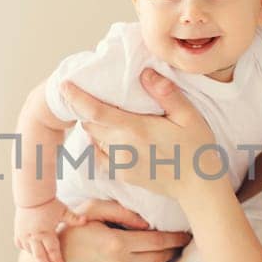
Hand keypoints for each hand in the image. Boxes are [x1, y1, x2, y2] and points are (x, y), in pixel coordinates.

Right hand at [14, 199, 86, 261]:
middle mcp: (33, 236)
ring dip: (38, 258)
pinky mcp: (18, 231)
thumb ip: (74, 218)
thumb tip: (86, 220)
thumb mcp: (63, 211)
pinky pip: (21, 245)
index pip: (52, 251)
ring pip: (30, 252)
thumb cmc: (49, 203)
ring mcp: (24, 235)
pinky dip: (27, 249)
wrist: (32, 195)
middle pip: (40, 257)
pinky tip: (32, 251)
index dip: (57, 261)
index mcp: (46, 232)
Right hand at [17, 199, 192, 261]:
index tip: (187, 234)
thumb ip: (120, 211)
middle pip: (160, 258)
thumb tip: (147, 223)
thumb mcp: (91, 212)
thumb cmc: (72, 234)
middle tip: (179, 243)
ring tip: (165, 254)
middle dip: (173, 249)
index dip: (176, 237)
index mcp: (117, 243)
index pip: (159, 240)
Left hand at [57, 68, 223, 199]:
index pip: (96, 112)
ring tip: (106, 114)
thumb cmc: (196, 149)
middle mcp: (122, 148)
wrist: (197, 188)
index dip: (76, 98)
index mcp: (136, 130)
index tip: (64, 85)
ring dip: (95, 125)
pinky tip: (113, 136)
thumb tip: (145, 73)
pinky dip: (100, 143)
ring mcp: (119, 164)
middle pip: (90, 123)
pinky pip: (100, 155)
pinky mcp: (121, 175)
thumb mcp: (189, 116)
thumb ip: (166, 94)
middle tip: (91, 95)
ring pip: (94, 138)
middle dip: (86, 108)